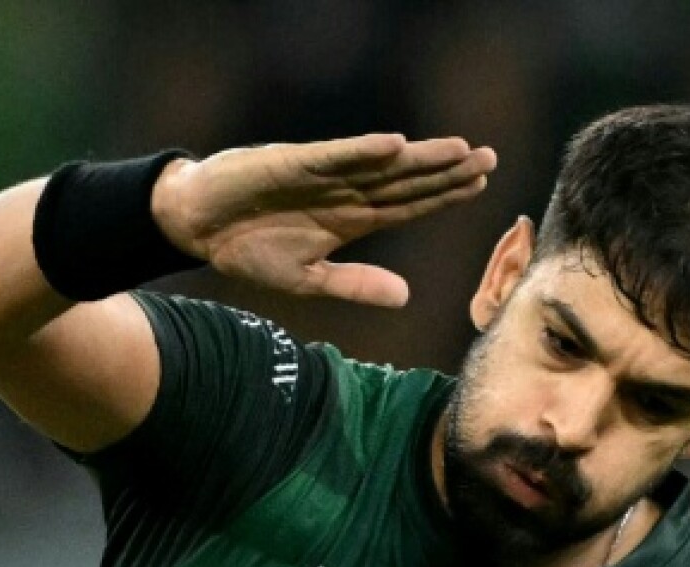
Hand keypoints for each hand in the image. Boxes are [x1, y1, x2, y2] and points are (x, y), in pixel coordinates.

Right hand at [151, 133, 496, 307]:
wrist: (199, 227)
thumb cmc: (250, 250)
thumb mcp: (309, 280)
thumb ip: (356, 284)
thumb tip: (406, 297)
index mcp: (350, 220)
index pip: (407, 204)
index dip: (443, 196)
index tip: (480, 187)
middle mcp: (344, 193)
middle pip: (405, 180)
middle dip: (446, 171)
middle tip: (489, 159)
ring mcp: (321, 176)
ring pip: (380, 165)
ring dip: (418, 157)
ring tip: (460, 151)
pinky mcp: (292, 165)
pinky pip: (334, 157)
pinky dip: (363, 151)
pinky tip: (396, 146)